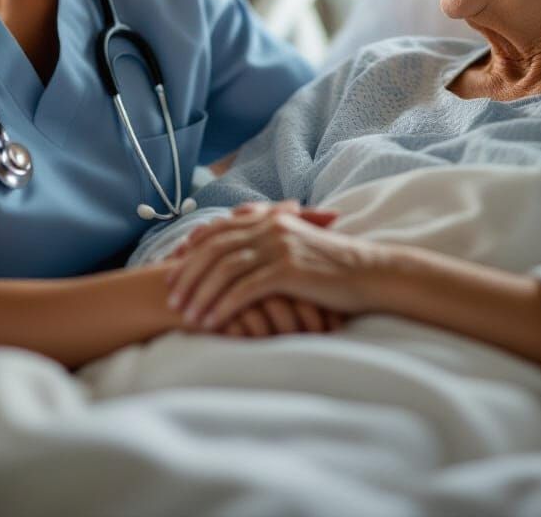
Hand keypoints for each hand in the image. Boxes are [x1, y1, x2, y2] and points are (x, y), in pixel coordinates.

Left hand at [166, 204, 382, 331]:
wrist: (370, 274)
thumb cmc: (334, 269)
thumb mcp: (298, 247)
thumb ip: (270, 245)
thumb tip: (241, 260)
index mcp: (271, 219)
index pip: (220, 228)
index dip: (192, 247)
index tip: (172, 266)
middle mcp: (271, 227)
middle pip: (215, 248)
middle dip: (188, 272)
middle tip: (170, 296)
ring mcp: (279, 246)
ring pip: (225, 268)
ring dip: (200, 292)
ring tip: (185, 315)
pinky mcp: (288, 269)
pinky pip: (245, 289)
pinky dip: (223, 306)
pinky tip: (211, 322)